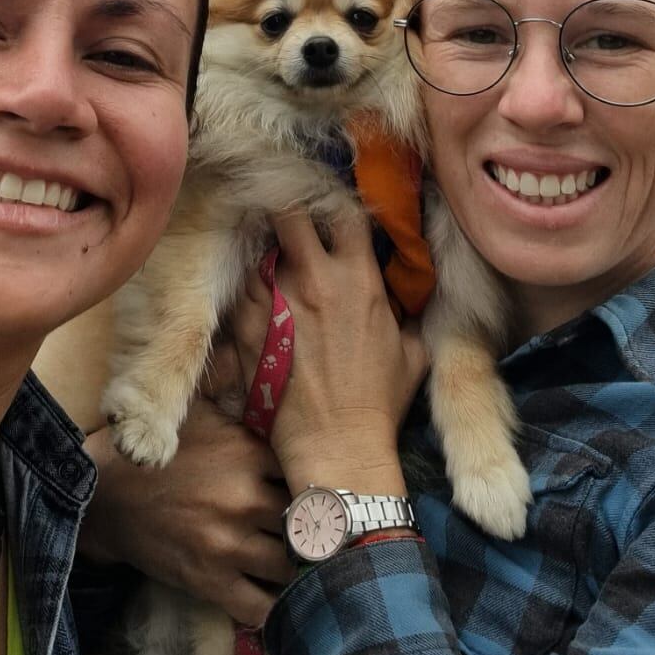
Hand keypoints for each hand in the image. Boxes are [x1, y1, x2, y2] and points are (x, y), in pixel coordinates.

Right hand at [79, 391, 295, 627]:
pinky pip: (259, 607)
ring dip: (295, 567)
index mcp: (248, 454)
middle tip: (314, 533)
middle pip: (305, 522)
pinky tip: (275, 598)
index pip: (305, 474)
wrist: (105, 493)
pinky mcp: (209, 581)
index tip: (318, 495)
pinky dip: (273, 607)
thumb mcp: (201, 411)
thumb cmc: (159, 452)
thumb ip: (242, 401)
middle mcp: (245, 499)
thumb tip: (279, 382)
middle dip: (310, 528)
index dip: (314, 485)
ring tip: (298, 565)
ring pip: (290, 566)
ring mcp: (228, 544)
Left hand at [233, 210, 427, 494]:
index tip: (329, 212)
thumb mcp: (411, 352)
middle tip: (288, 219)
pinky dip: (251, 290)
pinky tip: (259, 300)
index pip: (343, 213)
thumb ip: (404, 313)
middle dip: (287, 209)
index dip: (334, 206)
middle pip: (289, 214)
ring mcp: (276, 301)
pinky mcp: (247, 327)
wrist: (338, 447)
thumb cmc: (380, 403)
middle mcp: (314, 279)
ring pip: (260, 251)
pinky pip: (242, 290)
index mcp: (358, 279)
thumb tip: (405, 297)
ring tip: (272, 264)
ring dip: (267, 254)